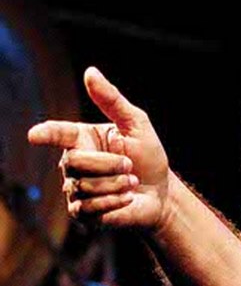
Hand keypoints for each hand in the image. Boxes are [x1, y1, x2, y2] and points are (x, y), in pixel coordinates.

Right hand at [27, 67, 169, 230]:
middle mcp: (72, 163)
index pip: (57, 133)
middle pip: (75, 162)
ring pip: (83, 186)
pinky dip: (114, 202)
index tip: (35, 136)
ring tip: (131, 182)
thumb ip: (112, 100)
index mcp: (81, 138)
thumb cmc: (148, 156)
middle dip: (109, 164)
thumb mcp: (137, 125)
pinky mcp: (82, 213)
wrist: (161, 193)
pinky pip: (89, 208)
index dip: (46, 134)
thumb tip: (90, 72)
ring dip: (116, 184)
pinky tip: (126, 199)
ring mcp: (74, 189)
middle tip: (130, 166)